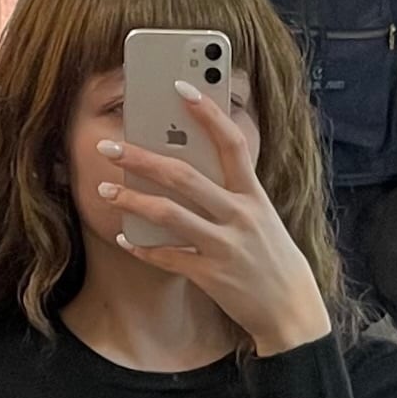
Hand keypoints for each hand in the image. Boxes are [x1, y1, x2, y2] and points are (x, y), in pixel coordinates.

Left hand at [97, 83, 331, 356]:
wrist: (291, 311)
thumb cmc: (272, 259)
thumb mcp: (262, 218)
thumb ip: (232, 194)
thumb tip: (189, 165)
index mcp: (254, 195)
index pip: (232, 142)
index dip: (207, 112)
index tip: (181, 86)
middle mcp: (240, 216)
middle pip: (185, 176)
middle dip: (142, 159)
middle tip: (110, 147)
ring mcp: (225, 247)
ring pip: (169, 215)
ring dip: (132, 200)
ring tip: (105, 188)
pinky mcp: (211, 276)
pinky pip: (168, 257)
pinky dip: (143, 247)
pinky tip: (123, 238)